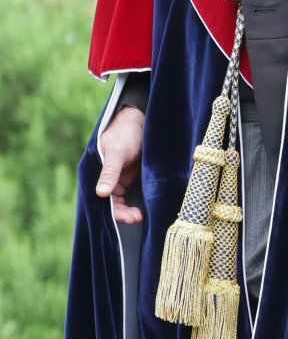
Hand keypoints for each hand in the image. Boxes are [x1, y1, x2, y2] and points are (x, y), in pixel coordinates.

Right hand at [96, 106, 144, 223]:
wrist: (140, 120)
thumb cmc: (125, 132)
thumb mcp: (117, 152)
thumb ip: (109, 172)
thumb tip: (101, 193)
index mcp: (95, 170)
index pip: (99, 197)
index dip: (112, 209)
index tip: (127, 217)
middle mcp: (103, 176)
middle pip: (108, 202)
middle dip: (121, 213)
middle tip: (136, 218)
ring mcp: (114, 178)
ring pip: (117, 201)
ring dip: (127, 210)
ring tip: (139, 216)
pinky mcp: (125, 177)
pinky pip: (124, 196)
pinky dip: (130, 204)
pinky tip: (139, 210)